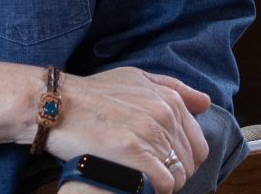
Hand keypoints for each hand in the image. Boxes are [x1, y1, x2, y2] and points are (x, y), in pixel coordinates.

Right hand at [42, 67, 209, 192]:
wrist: (55, 103)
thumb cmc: (93, 93)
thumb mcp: (134, 78)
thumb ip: (172, 88)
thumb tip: (205, 102)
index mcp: (167, 98)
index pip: (198, 143)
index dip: (181, 157)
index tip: (159, 158)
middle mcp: (163, 113)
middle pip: (189, 162)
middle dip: (172, 171)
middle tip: (145, 168)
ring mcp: (149, 132)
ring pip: (178, 176)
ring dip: (161, 182)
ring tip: (137, 174)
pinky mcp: (134, 152)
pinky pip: (163, 184)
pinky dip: (153, 188)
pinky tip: (134, 179)